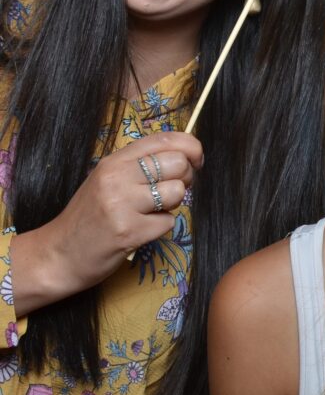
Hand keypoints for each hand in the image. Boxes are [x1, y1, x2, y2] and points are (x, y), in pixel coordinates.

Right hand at [10, 131, 202, 315]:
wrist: (58, 254)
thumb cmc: (90, 216)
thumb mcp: (109, 180)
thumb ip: (141, 165)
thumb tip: (187, 156)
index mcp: (114, 161)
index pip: (165, 139)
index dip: (191, 147)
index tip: (196, 160)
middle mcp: (117, 177)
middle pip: (178, 163)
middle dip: (185, 178)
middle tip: (169, 191)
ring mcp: (122, 204)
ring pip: (177, 192)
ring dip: (172, 205)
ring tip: (150, 212)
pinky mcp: (129, 231)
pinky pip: (168, 222)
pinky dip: (160, 228)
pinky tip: (140, 231)